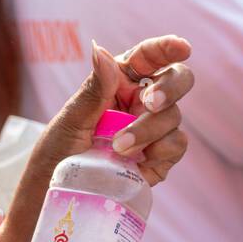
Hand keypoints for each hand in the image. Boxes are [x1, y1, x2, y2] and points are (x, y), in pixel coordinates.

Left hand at [36, 35, 193, 186]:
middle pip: (177, 79)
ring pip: (173, 116)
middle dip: (169, 88)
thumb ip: (95, 88)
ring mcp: (154, 128)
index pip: (147, 56)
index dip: (166, 48)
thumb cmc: (60, 150)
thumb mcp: (72, 118)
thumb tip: (100, 49)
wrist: (61, 193)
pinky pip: (177, 145)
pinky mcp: (161, 156)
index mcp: (119, 81)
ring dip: (148, 130)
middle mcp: (141, 100)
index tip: (182, 48)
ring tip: (117, 148)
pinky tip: (137, 161)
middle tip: (149, 103)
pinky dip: (160, 151)